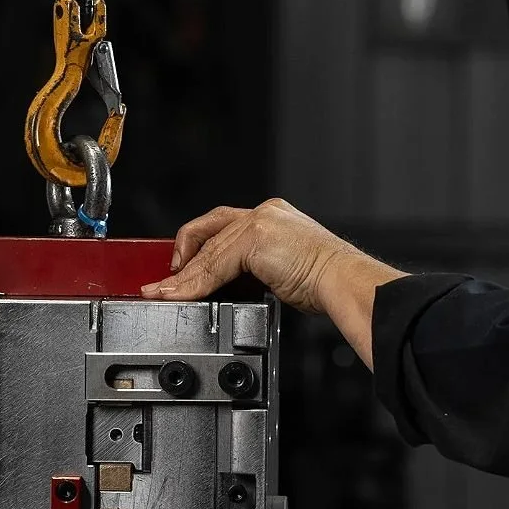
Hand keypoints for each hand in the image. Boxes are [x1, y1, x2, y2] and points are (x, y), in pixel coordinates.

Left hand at [140, 198, 354, 312]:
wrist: (345, 281)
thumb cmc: (327, 281)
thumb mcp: (285, 269)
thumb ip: (258, 268)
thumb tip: (235, 286)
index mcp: (273, 216)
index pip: (224, 227)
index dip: (198, 249)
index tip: (183, 270)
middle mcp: (264, 213)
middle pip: (209, 234)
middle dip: (182, 261)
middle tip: (165, 284)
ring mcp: (259, 222)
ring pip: (208, 253)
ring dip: (182, 278)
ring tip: (163, 294)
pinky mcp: (254, 238)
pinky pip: (214, 266)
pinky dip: (194, 284)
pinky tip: (180, 295)